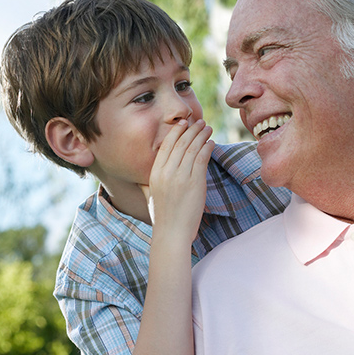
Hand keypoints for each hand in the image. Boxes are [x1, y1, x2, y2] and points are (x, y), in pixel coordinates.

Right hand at [140, 119, 213, 239]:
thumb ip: (146, 183)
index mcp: (154, 173)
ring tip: (207, 128)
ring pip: (192, 148)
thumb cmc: (162, 217)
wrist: (171, 233)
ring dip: (201, 135)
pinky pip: (202, 159)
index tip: (183, 123)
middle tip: (198, 121)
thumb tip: (143, 175)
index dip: (176, 132)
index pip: (166, 146)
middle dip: (191, 129)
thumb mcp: (149, 196)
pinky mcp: (194, 183)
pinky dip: (207, 148)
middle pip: (180, 143)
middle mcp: (166, 172)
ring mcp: (181, 177)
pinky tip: (211, 143)